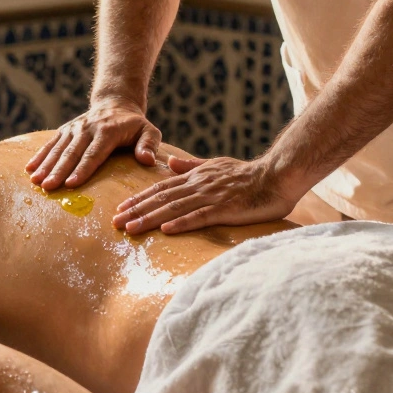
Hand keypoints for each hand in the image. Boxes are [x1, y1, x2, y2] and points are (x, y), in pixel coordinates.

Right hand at [26, 97, 161, 189]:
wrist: (116, 103)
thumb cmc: (135, 125)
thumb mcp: (149, 131)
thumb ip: (149, 144)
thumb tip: (147, 160)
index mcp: (108, 131)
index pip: (94, 153)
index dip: (82, 169)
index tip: (71, 184)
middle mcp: (88, 128)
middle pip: (72, 152)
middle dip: (59, 170)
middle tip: (48, 186)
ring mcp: (74, 128)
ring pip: (58, 148)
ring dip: (46, 165)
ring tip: (36, 181)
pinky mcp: (65, 129)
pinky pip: (51, 143)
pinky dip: (39, 155)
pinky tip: (29, 169)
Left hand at [113, 156, 300, 233]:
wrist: (277, 175)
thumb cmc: (249, 175)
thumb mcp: (216, 165)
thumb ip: (191, 165)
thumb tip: (169, 162)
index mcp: (196, 176)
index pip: (161, 188)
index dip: (139, 198)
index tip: (120, 208)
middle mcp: (199, 185)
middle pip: (161, 198)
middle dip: (136, 210)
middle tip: (115, 222)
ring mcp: (212, 196)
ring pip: (174, 208)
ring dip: (151, 218)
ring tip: (131, 228)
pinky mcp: (226, 209)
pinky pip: (200, 217)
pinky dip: (181, 223)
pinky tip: (166, 230)